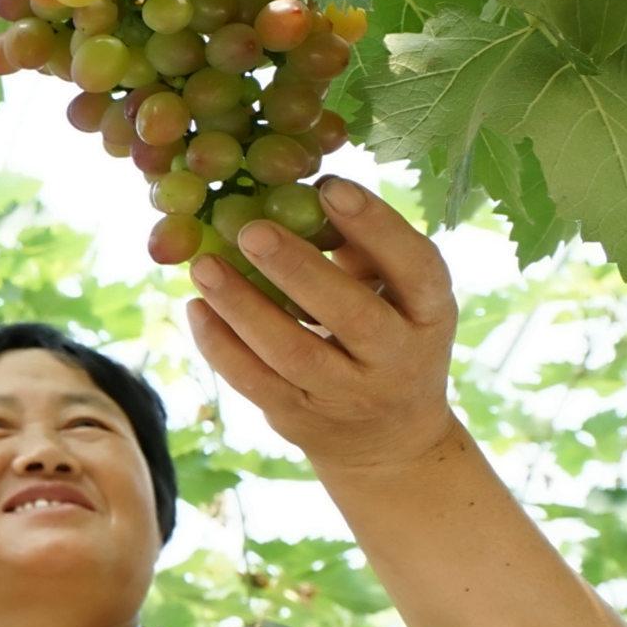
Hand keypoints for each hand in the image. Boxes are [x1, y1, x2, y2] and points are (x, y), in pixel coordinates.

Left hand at [183, 177, 467, 473]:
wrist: (389, 440)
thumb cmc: (387, 336)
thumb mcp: (398, 296)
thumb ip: (362, 248)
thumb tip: (302, 187)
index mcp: (429, 314)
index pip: (416, 268)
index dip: (376, 226)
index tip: (330, 186)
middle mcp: (396, 358)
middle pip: (350, 314)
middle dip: (298, 269)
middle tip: (251, 229)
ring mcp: (347, 394)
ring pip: (292, 351)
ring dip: (243, 305)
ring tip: (204, 264)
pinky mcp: (300, 418)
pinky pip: (254, 381)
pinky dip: (220, 344)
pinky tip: (197, 307)